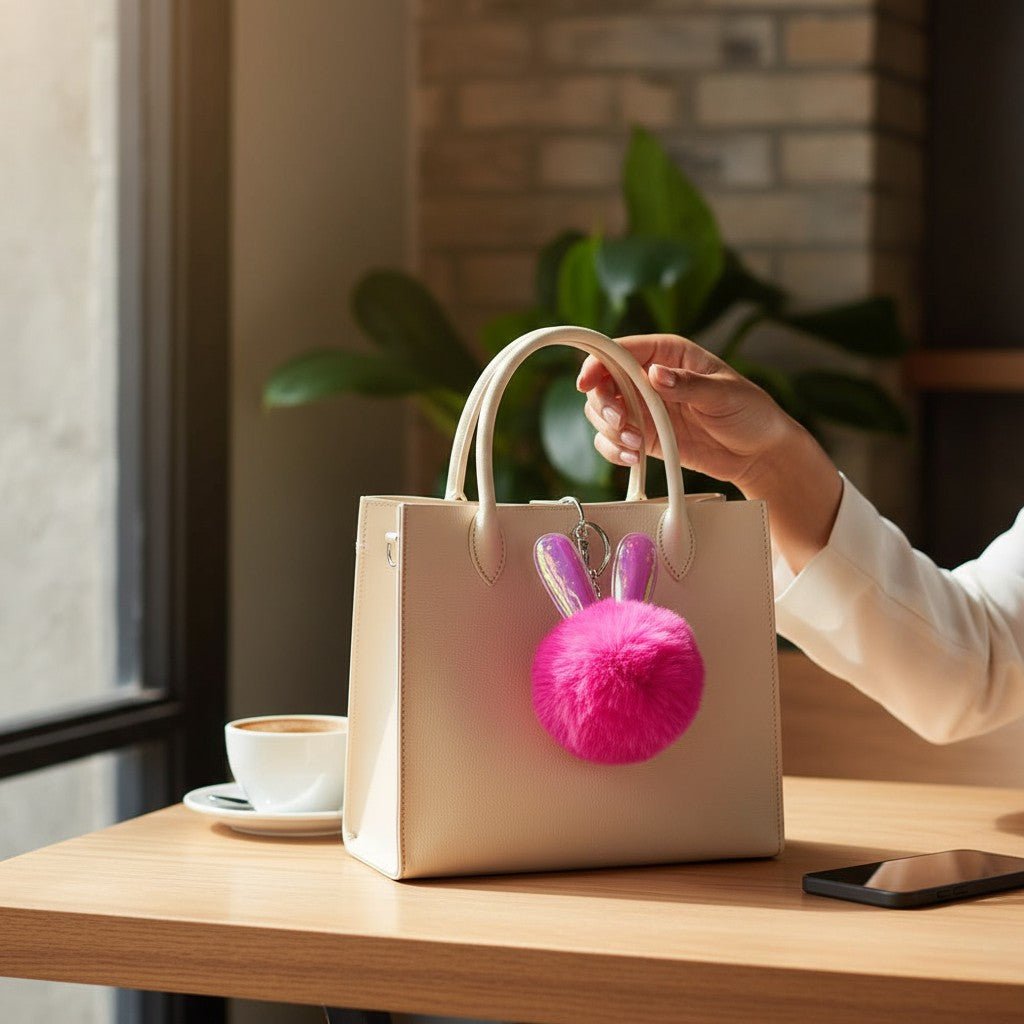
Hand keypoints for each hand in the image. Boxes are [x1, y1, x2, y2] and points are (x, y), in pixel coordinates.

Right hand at [578, 334, 791, 490]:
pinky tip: (634, 458)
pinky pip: (613, 441)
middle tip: (621, 422)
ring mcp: (644, 409)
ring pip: (602, 414)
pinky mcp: (644, 437)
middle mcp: (649, 379)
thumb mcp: (724, 392)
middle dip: (604, 404)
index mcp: (667, 354)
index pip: (621, 350)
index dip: (598, 363)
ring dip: (610, 431)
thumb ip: (688, 384)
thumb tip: (656, 374)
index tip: (588, 381)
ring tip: (637, 446)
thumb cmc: (749, 411)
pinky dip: (615, 451)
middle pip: (603, 383)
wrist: (758, 452)